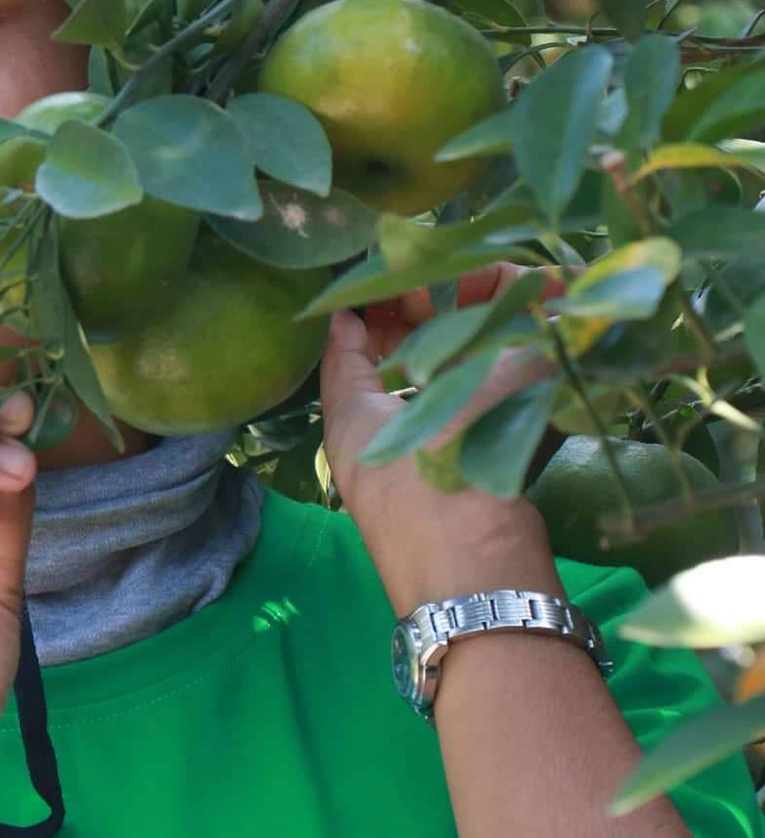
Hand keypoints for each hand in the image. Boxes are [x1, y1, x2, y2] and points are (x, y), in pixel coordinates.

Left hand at [319, 264, 567, 614]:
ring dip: (463, 347)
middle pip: (390, 358)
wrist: (486, 613)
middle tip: (471, 286)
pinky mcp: (458, 486)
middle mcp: (375, 439)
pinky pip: (463, 416)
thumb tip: (534, 326)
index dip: (370, 298)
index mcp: (351, 420)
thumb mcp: (464, 426)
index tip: (404, 266)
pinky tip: (518, 362)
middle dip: (429, 316)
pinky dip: (486, 385)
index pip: (344, 342)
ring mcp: (416, 465)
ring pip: (431, 386)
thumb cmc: (452, 515)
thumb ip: (494, 365)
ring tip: (503, 310)